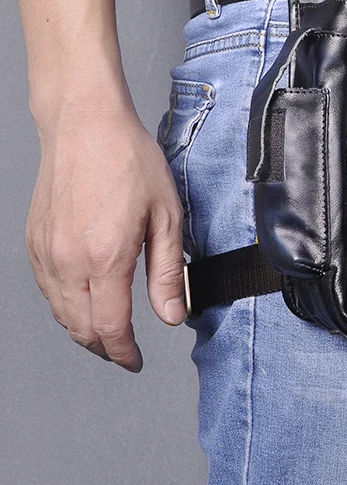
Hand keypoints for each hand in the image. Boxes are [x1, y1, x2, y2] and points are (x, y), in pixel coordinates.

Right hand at [25, 105, 185, 372]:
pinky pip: (46, 289)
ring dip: (82, 330)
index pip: (110, 328)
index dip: (123, 353)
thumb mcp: (166, 214)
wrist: (86, 125)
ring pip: (59, 313)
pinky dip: (64, 306)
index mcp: (105, 257)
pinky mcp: (34, 241)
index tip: (135, 360)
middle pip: (80, 329)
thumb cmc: (128, 160)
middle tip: (123, 350)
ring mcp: (46, 252)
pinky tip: (82, 300)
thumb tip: (172, 314)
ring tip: (106, 331)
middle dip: (103, 347)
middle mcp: (68, 260)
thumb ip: (166, 271)